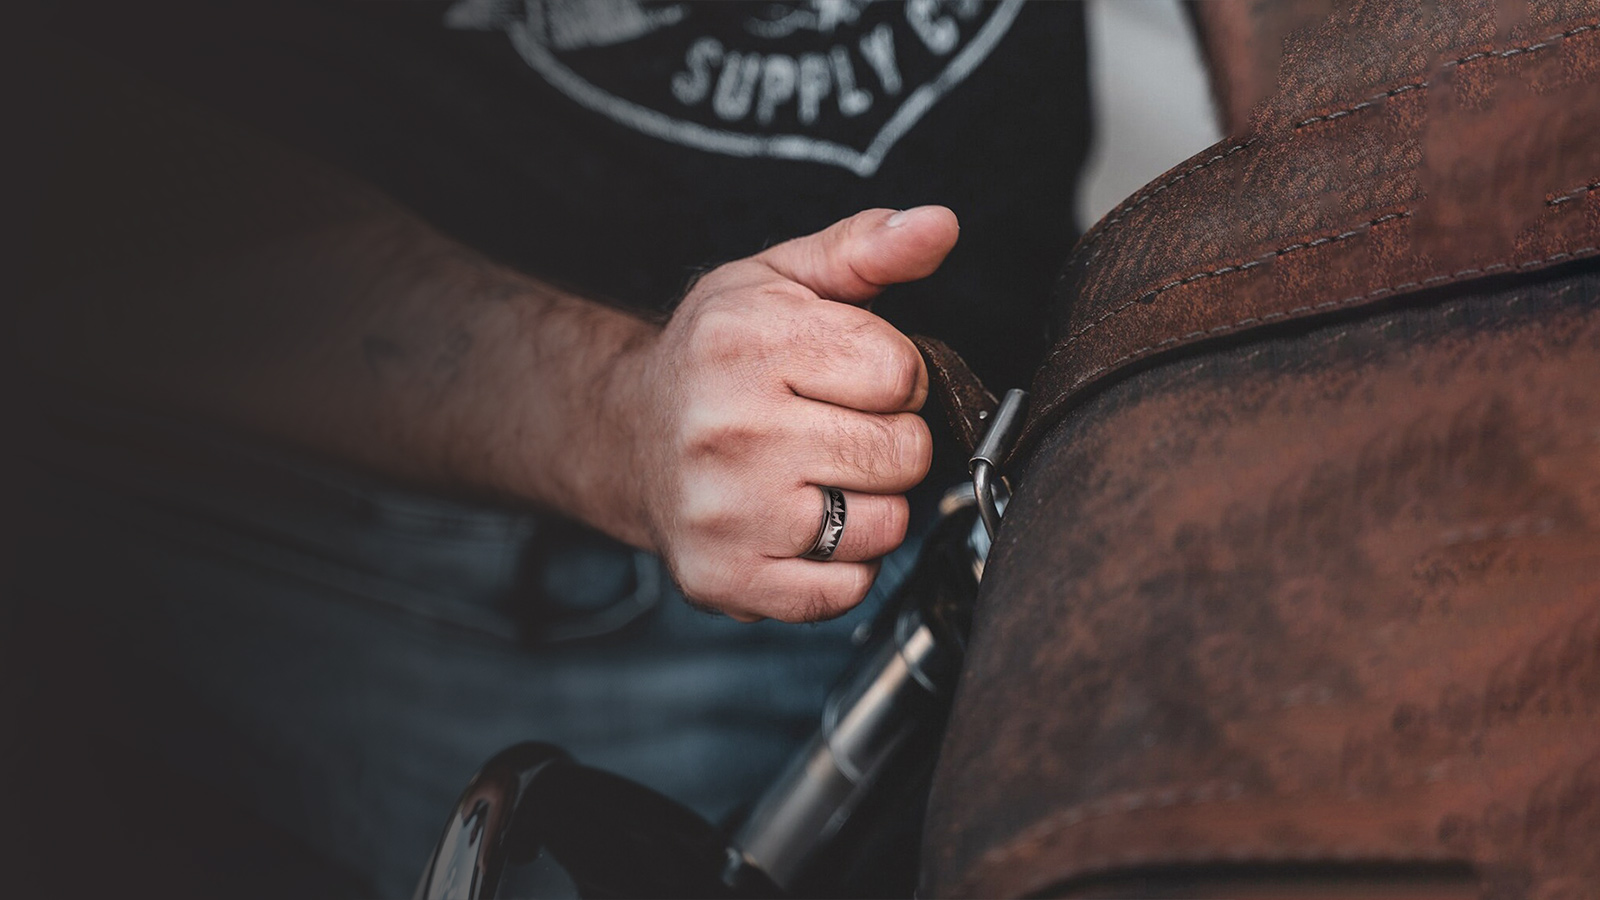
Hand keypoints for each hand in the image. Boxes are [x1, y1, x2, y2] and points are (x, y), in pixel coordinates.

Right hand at [609, 207, 959, 621]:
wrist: (628, 436)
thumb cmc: (719, 356)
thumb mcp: (780, 278)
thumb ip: (866, 248)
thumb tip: (939, 225)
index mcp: (744, 341)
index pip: (898, 370)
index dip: (894, 375)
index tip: (853, 377)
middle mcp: (729, 427)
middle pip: (901, 452)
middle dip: (888, 440)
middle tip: (837, 429)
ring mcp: (726, 510)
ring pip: (885, 525)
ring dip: (873, 506)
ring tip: (821, 478)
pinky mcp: (726, 577)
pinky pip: (846, 589)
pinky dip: (844, 567)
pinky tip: (805, 527)